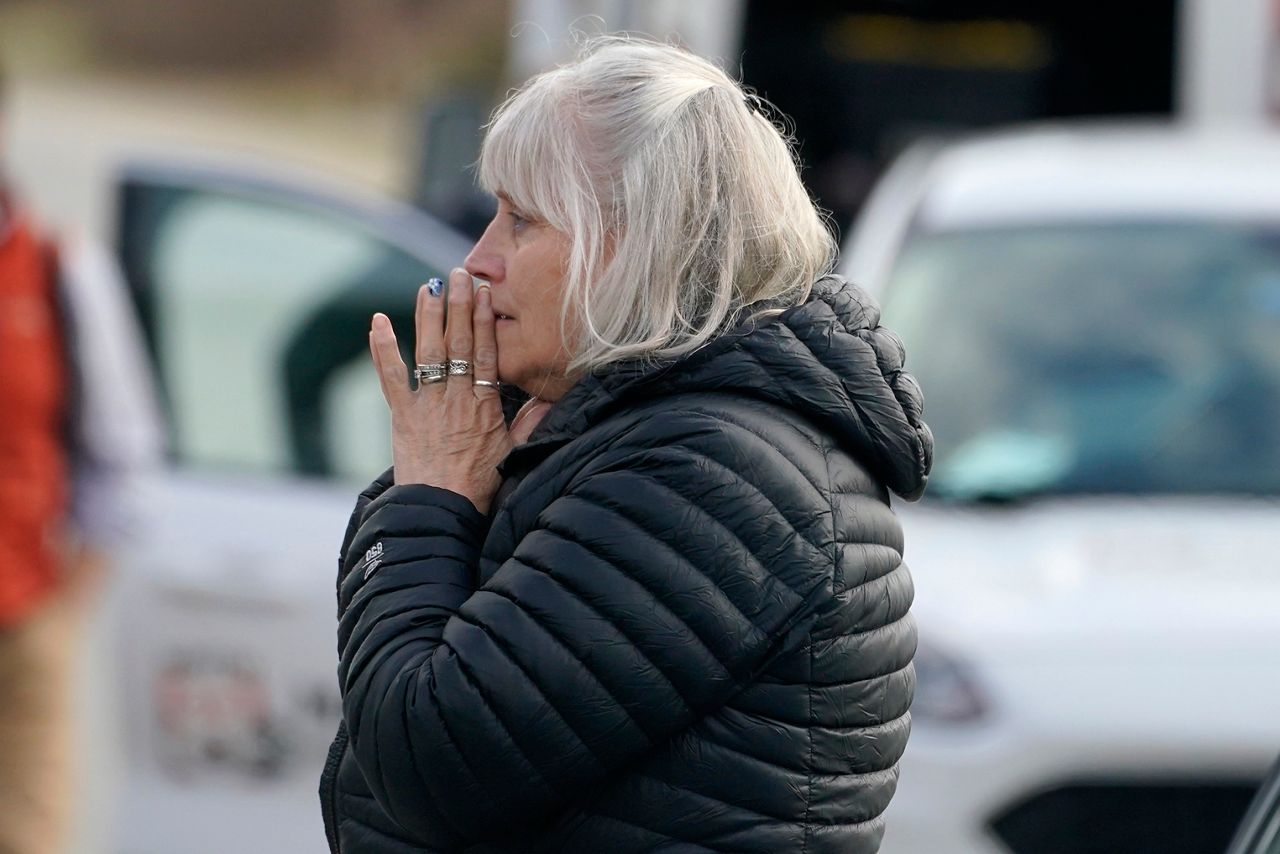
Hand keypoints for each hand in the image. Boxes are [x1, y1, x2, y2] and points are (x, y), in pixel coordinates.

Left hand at [368, 268, 548, 512]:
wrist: (441, 508)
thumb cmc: (479, 484)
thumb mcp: (514, 452)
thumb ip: (531, 421)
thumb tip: (549, 396)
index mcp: (485, 403)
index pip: (486, 352)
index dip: (484, 320)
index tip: (484, 293)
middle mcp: (456, 397)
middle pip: (458, 342)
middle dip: (458, 305)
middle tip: (457, 274)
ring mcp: (427, 403)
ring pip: (428, 350)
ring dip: (427, 315)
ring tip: (429, 286)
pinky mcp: (403, 414)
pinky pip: (391, 375)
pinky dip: (383, 348)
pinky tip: (377, 321)